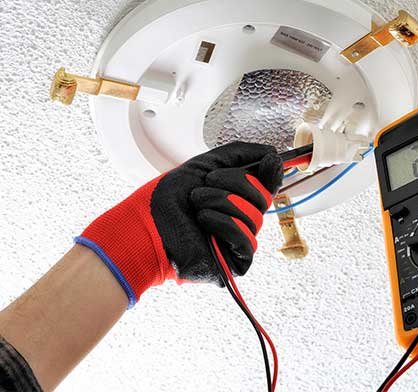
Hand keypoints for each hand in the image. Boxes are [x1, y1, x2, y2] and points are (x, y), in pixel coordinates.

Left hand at [76, 142, 282, 306]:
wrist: (144, 225)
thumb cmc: (167, 200)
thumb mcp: (206, 165)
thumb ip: (240, 155)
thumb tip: (273, 155)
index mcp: (236, 197)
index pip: (268, 185)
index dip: (271, 173)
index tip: (267, 161)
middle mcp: (241, 219)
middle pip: (264, 198)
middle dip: (235, 183)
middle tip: (206, 184)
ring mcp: (238, 241)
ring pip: (254, 218)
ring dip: (222, 202)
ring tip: (197, 203)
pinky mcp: (234, 263)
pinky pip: (246, 241)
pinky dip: (224, 224)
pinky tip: (203, 220)